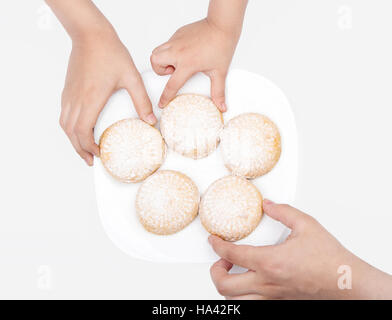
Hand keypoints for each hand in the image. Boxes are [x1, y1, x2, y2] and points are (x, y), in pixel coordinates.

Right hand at [60, 30, 154, 165]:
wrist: (90, 34)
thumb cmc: (110, 53)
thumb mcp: (131, 77)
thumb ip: (141, 100)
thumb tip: (150, 120)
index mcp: (91, 99)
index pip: (82, 131)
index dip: (89, 147)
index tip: (100, 154)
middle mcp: (76, 99)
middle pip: (72, 133)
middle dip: (81, 149)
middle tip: (92, 161)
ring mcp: (70, 94)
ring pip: (65, 125)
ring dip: (73, 140)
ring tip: (84, 150)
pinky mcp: (68, 89)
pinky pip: (64, 114)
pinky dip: (70, 127)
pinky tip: (80, 129)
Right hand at [150, 18, 240, 110]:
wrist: (222, 25)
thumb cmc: (221, 46)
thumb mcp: (219, 72)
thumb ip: (218, 91)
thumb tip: (222, 106)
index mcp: (187, 64)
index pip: (171, 85)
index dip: (165, 97)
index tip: (162, 103)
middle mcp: (178, 52)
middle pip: (155, 62)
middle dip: (159, 70)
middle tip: (173, 71)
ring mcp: (176, 41)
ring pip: (157, 51)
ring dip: (162, 59)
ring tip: (177, 62)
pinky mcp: (178, 33)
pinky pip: (167, 43)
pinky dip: (170, 50)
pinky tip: (184, 51)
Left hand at [209, 200, 391, 299]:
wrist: (346, 282)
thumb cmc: (329, 258)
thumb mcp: (306, 224)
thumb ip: (283, 211)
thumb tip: (268, 205)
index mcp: (269, 262)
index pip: (231, 255)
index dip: (217, 246)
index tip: (213, 240)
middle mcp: (267, 283)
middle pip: (224, 286)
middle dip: (215, 271)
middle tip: (221, 259)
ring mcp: (272, 296)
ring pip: (236, 300)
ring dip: (226, 286)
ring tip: (231, 272)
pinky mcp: (279, 302)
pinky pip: (253, 303)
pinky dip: (243, 295)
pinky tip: (249, 282)